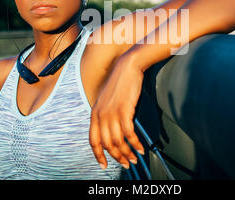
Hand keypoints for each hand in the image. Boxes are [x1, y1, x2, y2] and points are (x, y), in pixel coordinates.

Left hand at [89, 54, 144, 168]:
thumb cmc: (119, 83)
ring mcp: (112, 113)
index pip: (93, 140)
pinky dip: (136, 143)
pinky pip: (129, 134)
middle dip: (117, 157)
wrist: (126, 67)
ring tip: (135, 158)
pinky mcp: (124, 110)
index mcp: (94, 114)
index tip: (104, 165)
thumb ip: (106, 116)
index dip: (98, 155)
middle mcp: (101, 115)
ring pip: (118, 141)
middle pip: (106, 144)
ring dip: (127, 153)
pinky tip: (141, 147)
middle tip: (126, 164)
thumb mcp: (106, 101)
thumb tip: (112, 132)